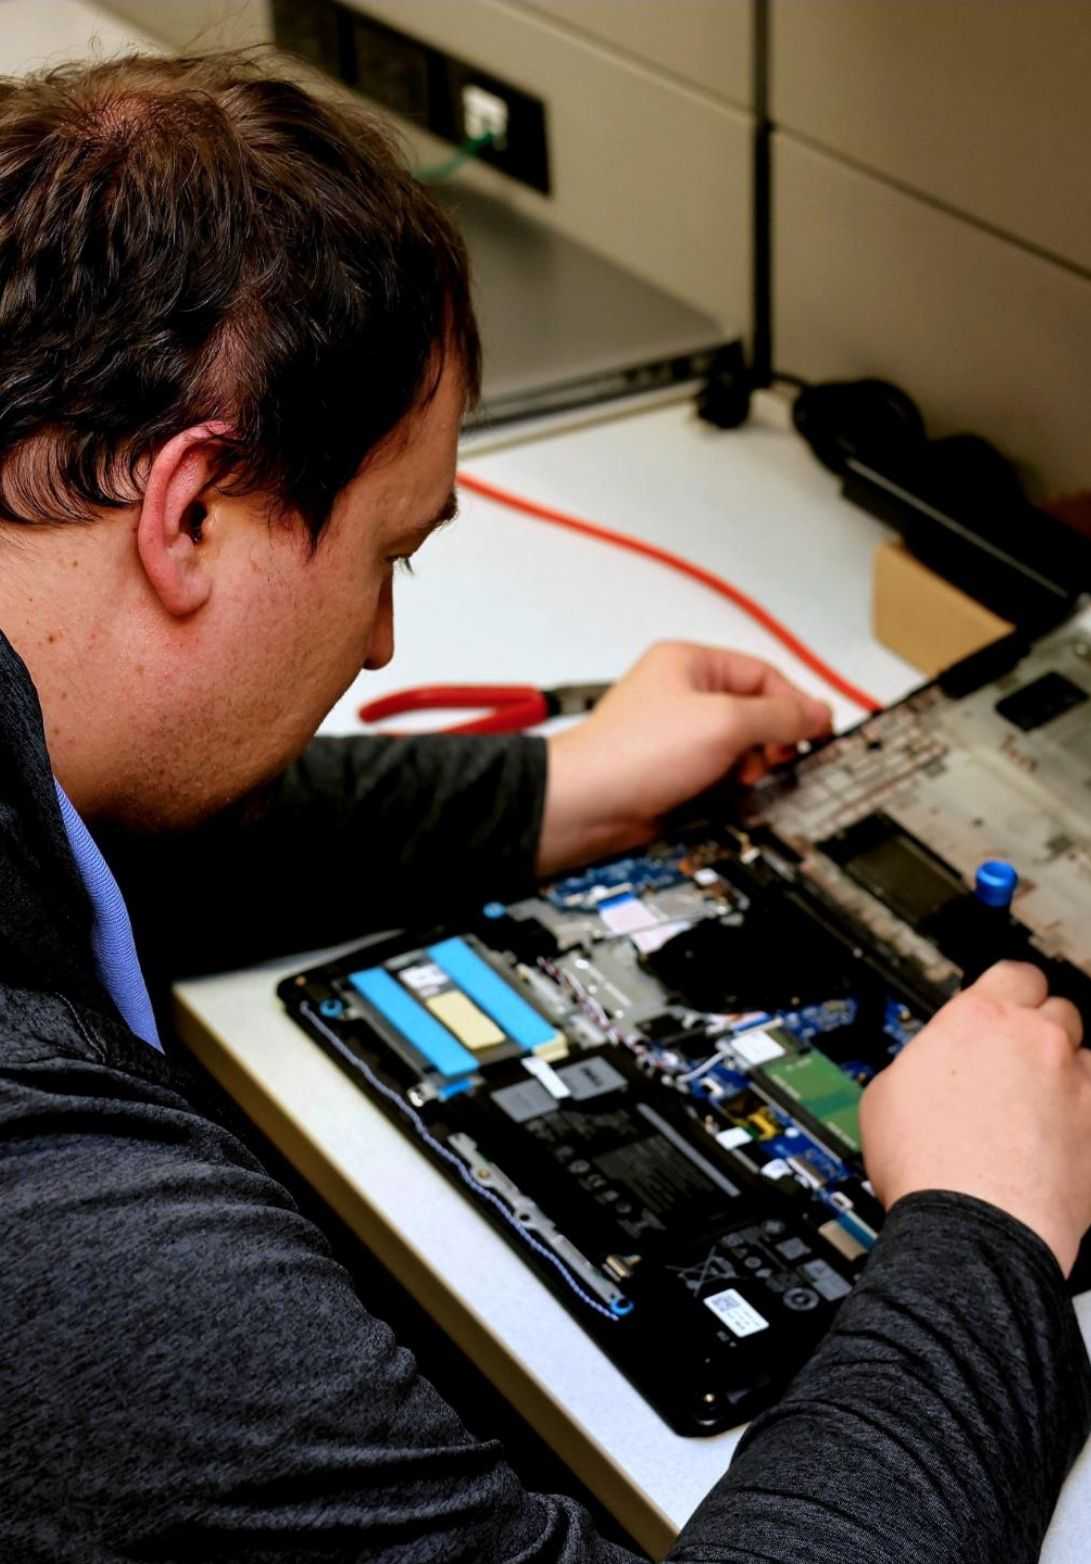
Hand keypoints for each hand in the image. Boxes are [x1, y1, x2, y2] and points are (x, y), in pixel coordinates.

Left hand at [537, 641, 830, 873]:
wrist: (587, 807)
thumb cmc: (632, 754)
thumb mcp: (723, 723)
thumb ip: (779, 716)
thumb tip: (817, 713)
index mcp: (690, 663)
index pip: (763, 674)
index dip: (795, 703)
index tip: (818, 732)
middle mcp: (683, 694)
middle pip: (755, 712)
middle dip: (770, 740)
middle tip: (775, 760)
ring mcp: (678, 735)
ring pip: (739, 748)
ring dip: (749, 767)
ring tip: (740, 779)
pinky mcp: (674, 771)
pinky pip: (719, 775)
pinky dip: (729, 786)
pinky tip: (725, 796)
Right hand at [862, 962, 1089, 1273]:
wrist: (972, 1226)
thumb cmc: (927, 1167)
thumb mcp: (885, 1093)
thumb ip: (920, 1062)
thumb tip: (924, 1068)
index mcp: (977, 1019)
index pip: (1013, 974)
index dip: (1009, 990)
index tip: (1005, 1005)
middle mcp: (1034, 1040)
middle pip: (1057, 1008)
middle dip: (1040, 1030)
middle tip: (1018, 1060)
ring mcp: (1075, 1082)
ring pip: (1085, 1056)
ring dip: (1066, 1073)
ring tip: (1041, 1107)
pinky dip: (1084, 1115)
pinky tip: (1061, 1138)